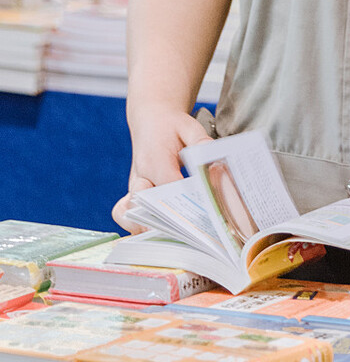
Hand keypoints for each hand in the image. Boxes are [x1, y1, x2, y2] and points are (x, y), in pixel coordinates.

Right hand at [111, 107, 211, 231]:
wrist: (150, 121)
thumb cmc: (171, 127)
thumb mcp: (189, 126)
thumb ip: (200, 142)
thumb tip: (212, 160)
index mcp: (154, 159)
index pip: (168, 185)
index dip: (185, 199)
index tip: (205, 210)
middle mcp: (139, 177)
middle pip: (145, 206)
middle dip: (165, 221)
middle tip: (189, 233)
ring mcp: (133, 189)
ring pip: (127, 215)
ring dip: (146, 228)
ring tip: (173, 239)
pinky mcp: (132, 196)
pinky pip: (125, 216)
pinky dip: (136, 226)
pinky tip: (160, 233)